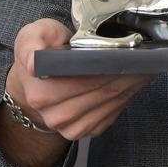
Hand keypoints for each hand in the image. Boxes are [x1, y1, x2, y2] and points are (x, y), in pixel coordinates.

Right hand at [7, 17, 154, 140]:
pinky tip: (126, 83)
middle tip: (135, 58)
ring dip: (125, 87)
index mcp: (39, 93)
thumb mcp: (32, 35)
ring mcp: (68, 128)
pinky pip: (107, 117)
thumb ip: (31, 44)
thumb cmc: (41, 50)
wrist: (38, 75)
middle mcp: (53, 116)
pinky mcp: (83, 131)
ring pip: (106, 107)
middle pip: (98, 94)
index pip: (81, 81)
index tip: (119, 54)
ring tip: (135, 67)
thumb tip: (34, 63)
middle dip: (120, 75)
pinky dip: (121, 99)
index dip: (102, 67)